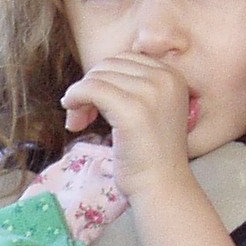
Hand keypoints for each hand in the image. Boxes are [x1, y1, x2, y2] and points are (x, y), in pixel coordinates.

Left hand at [62, 53, 193, 194]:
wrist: (162, 186)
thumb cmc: (150, 155)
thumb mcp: (151, 110)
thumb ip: (133, 87)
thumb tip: (94, 75)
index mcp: (172, 75)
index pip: (124, 59)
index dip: (102, 79)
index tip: (95, 104)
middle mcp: (165, 78)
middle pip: (108, 65)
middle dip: (89, 87)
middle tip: (81, 116)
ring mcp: (149, 92)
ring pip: (97, 77)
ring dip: (79, 97)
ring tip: (78, 122)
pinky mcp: (131, 108)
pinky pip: (90, 89)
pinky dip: (74, 99)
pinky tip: (73, 119)